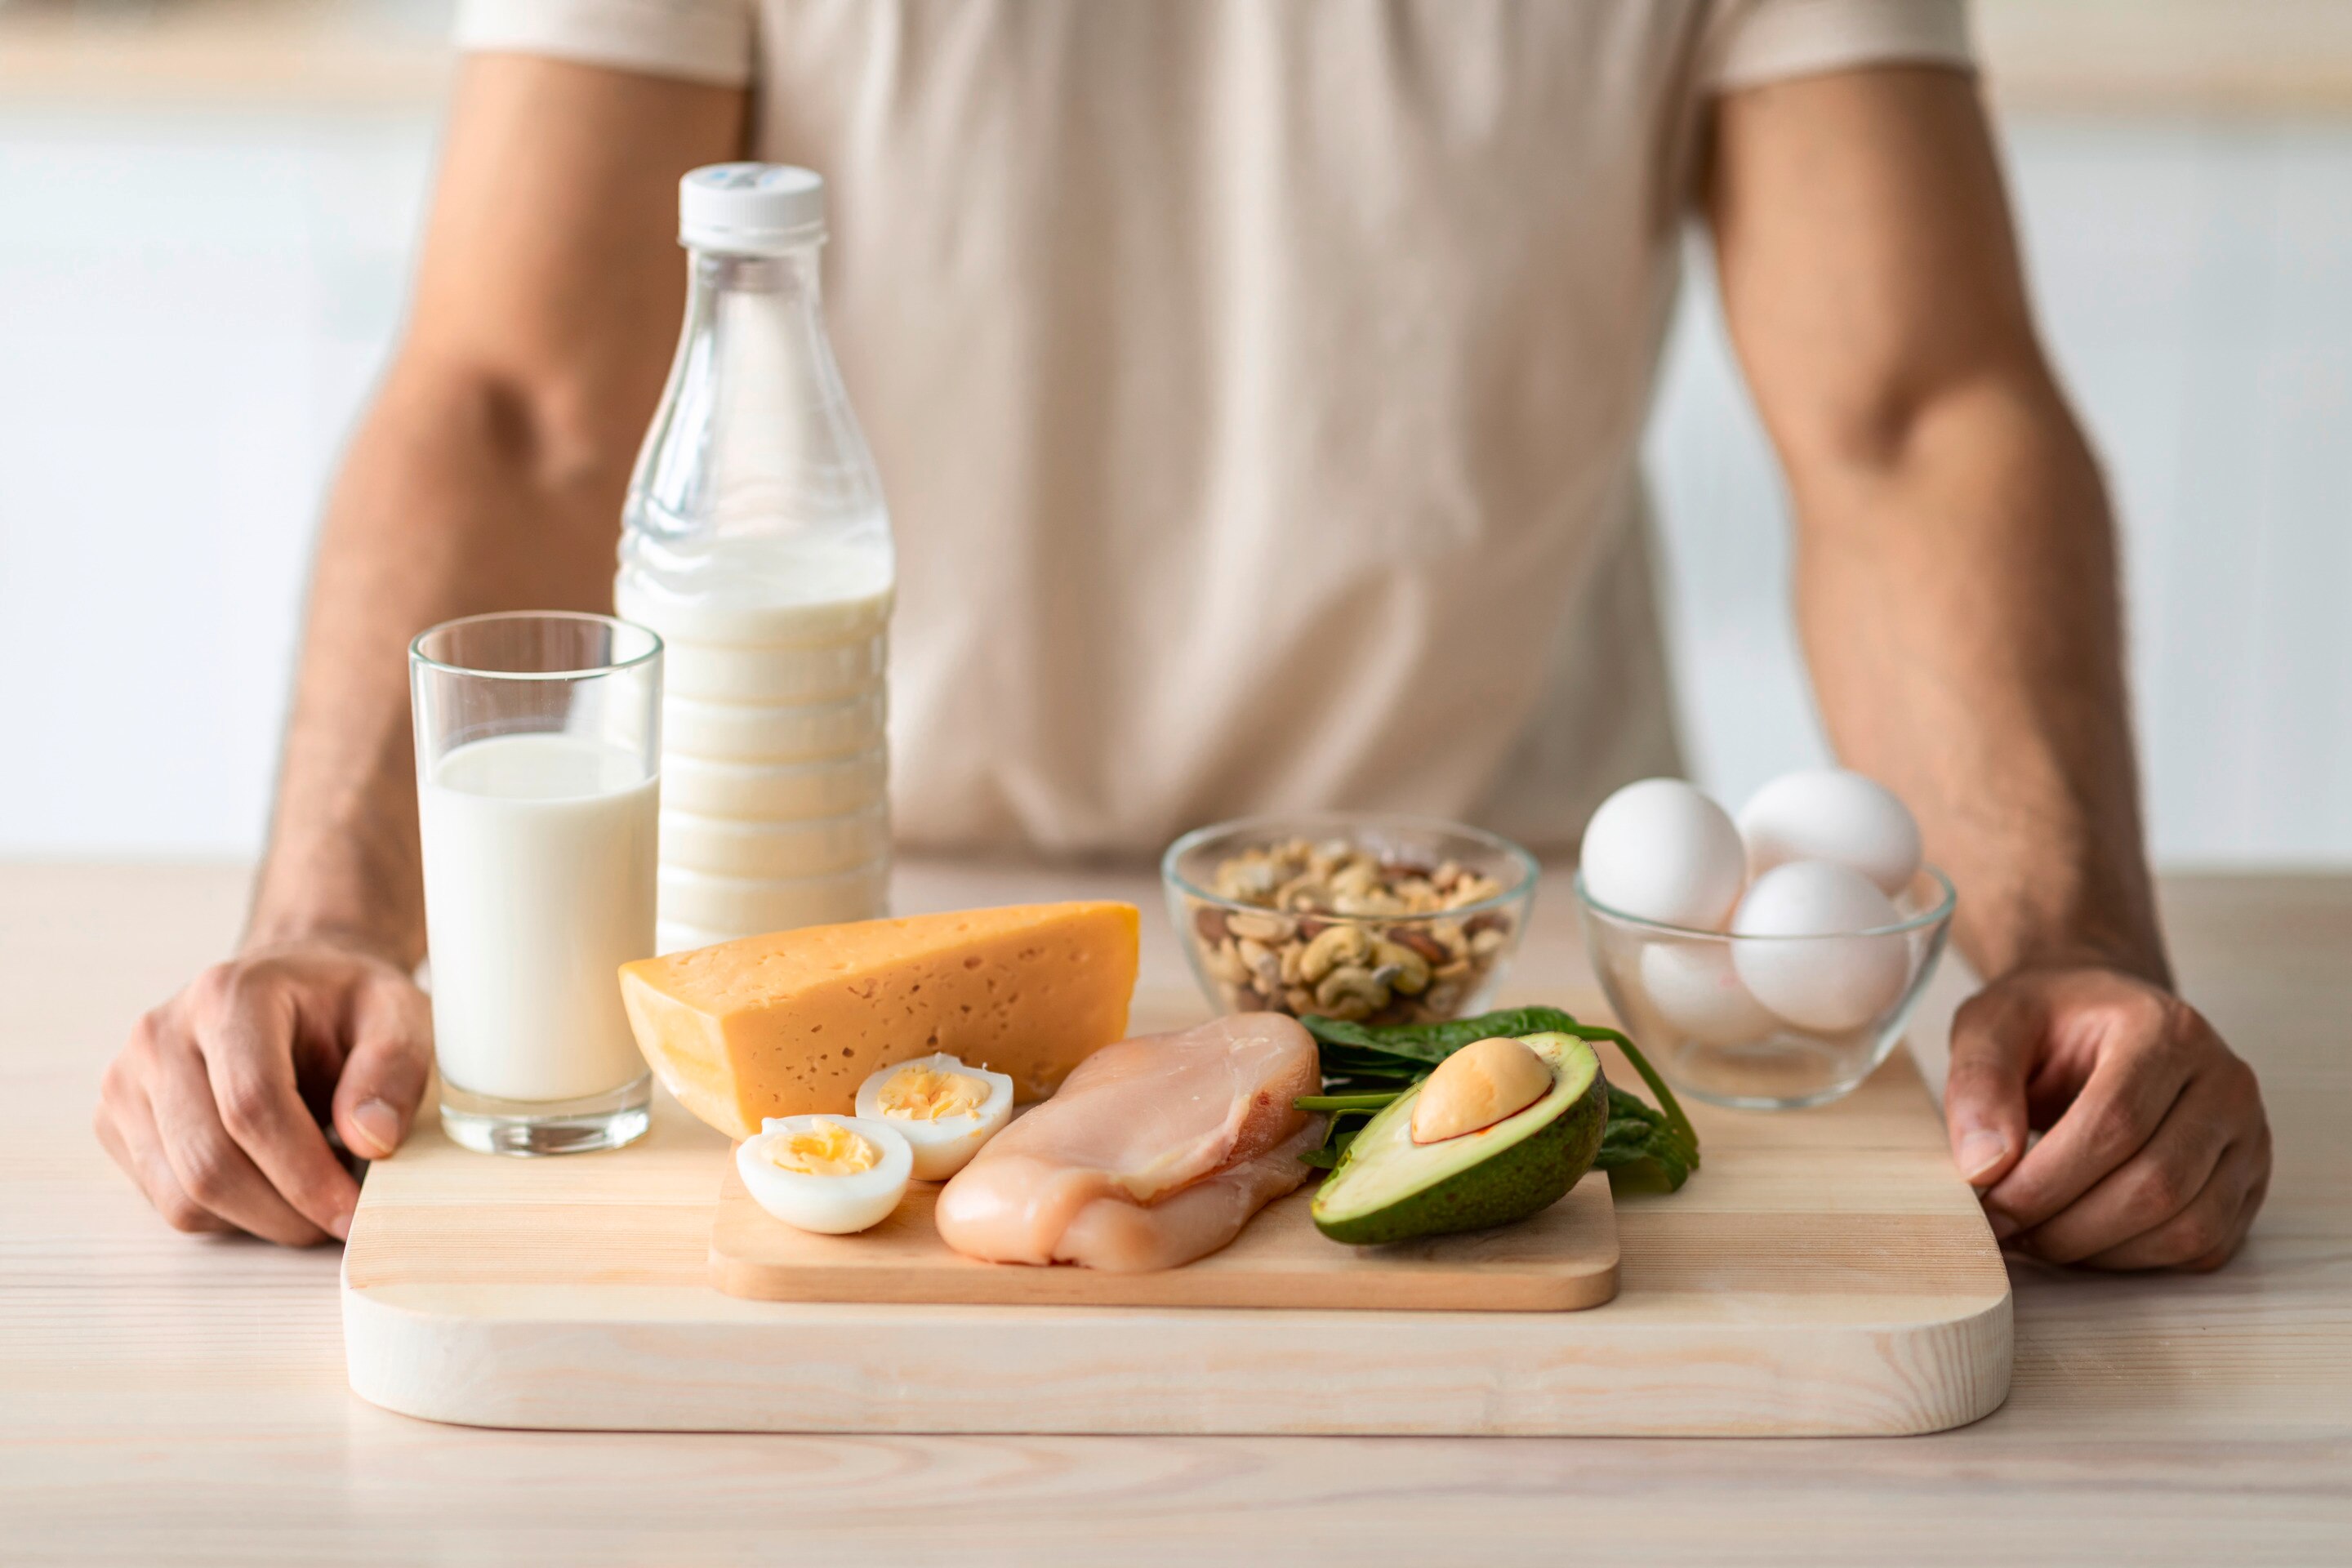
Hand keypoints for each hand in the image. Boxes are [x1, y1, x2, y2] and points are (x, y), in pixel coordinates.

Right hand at [95, 941, 431, 1244]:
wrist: (294, 989)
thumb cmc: (345, 1005)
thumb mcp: (399, 1015)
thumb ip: (393, 1070)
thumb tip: (371, 1140)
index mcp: (229, 997)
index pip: (252, 1105)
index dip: (305, 1174)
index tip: (354, 1213)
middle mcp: (161, 1036)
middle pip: (210, 1161)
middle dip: (286, 1212)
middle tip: (344, 1222)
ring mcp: (128, 1082)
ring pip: (182, 1196)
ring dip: (259, 1220)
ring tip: (315, 1196)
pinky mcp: (116, 1123)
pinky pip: (168, 1201)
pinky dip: (229, 1215)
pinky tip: (274, 1184)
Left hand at [1943, 966, 2269, 1270]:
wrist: (2099, 1016)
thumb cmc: (2047, 1022)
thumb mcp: (1991, 1025)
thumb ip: (1978, 1084)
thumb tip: (1984, 1166)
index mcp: (2166, 1030)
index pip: (2116, 1122)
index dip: (2046, 1180)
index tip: (1988, 1206)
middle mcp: (2224, 1082)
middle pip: (2156, 1182)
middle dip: (2066, 1225)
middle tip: (2004, 1230)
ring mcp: (2248, 1136)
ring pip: (2187, 1226)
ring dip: (2099, 1251)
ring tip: (2035, 1235)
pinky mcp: (2248, 1182)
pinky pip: (2203, 1246)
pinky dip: (2136, 1259)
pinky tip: (2081, 1238)